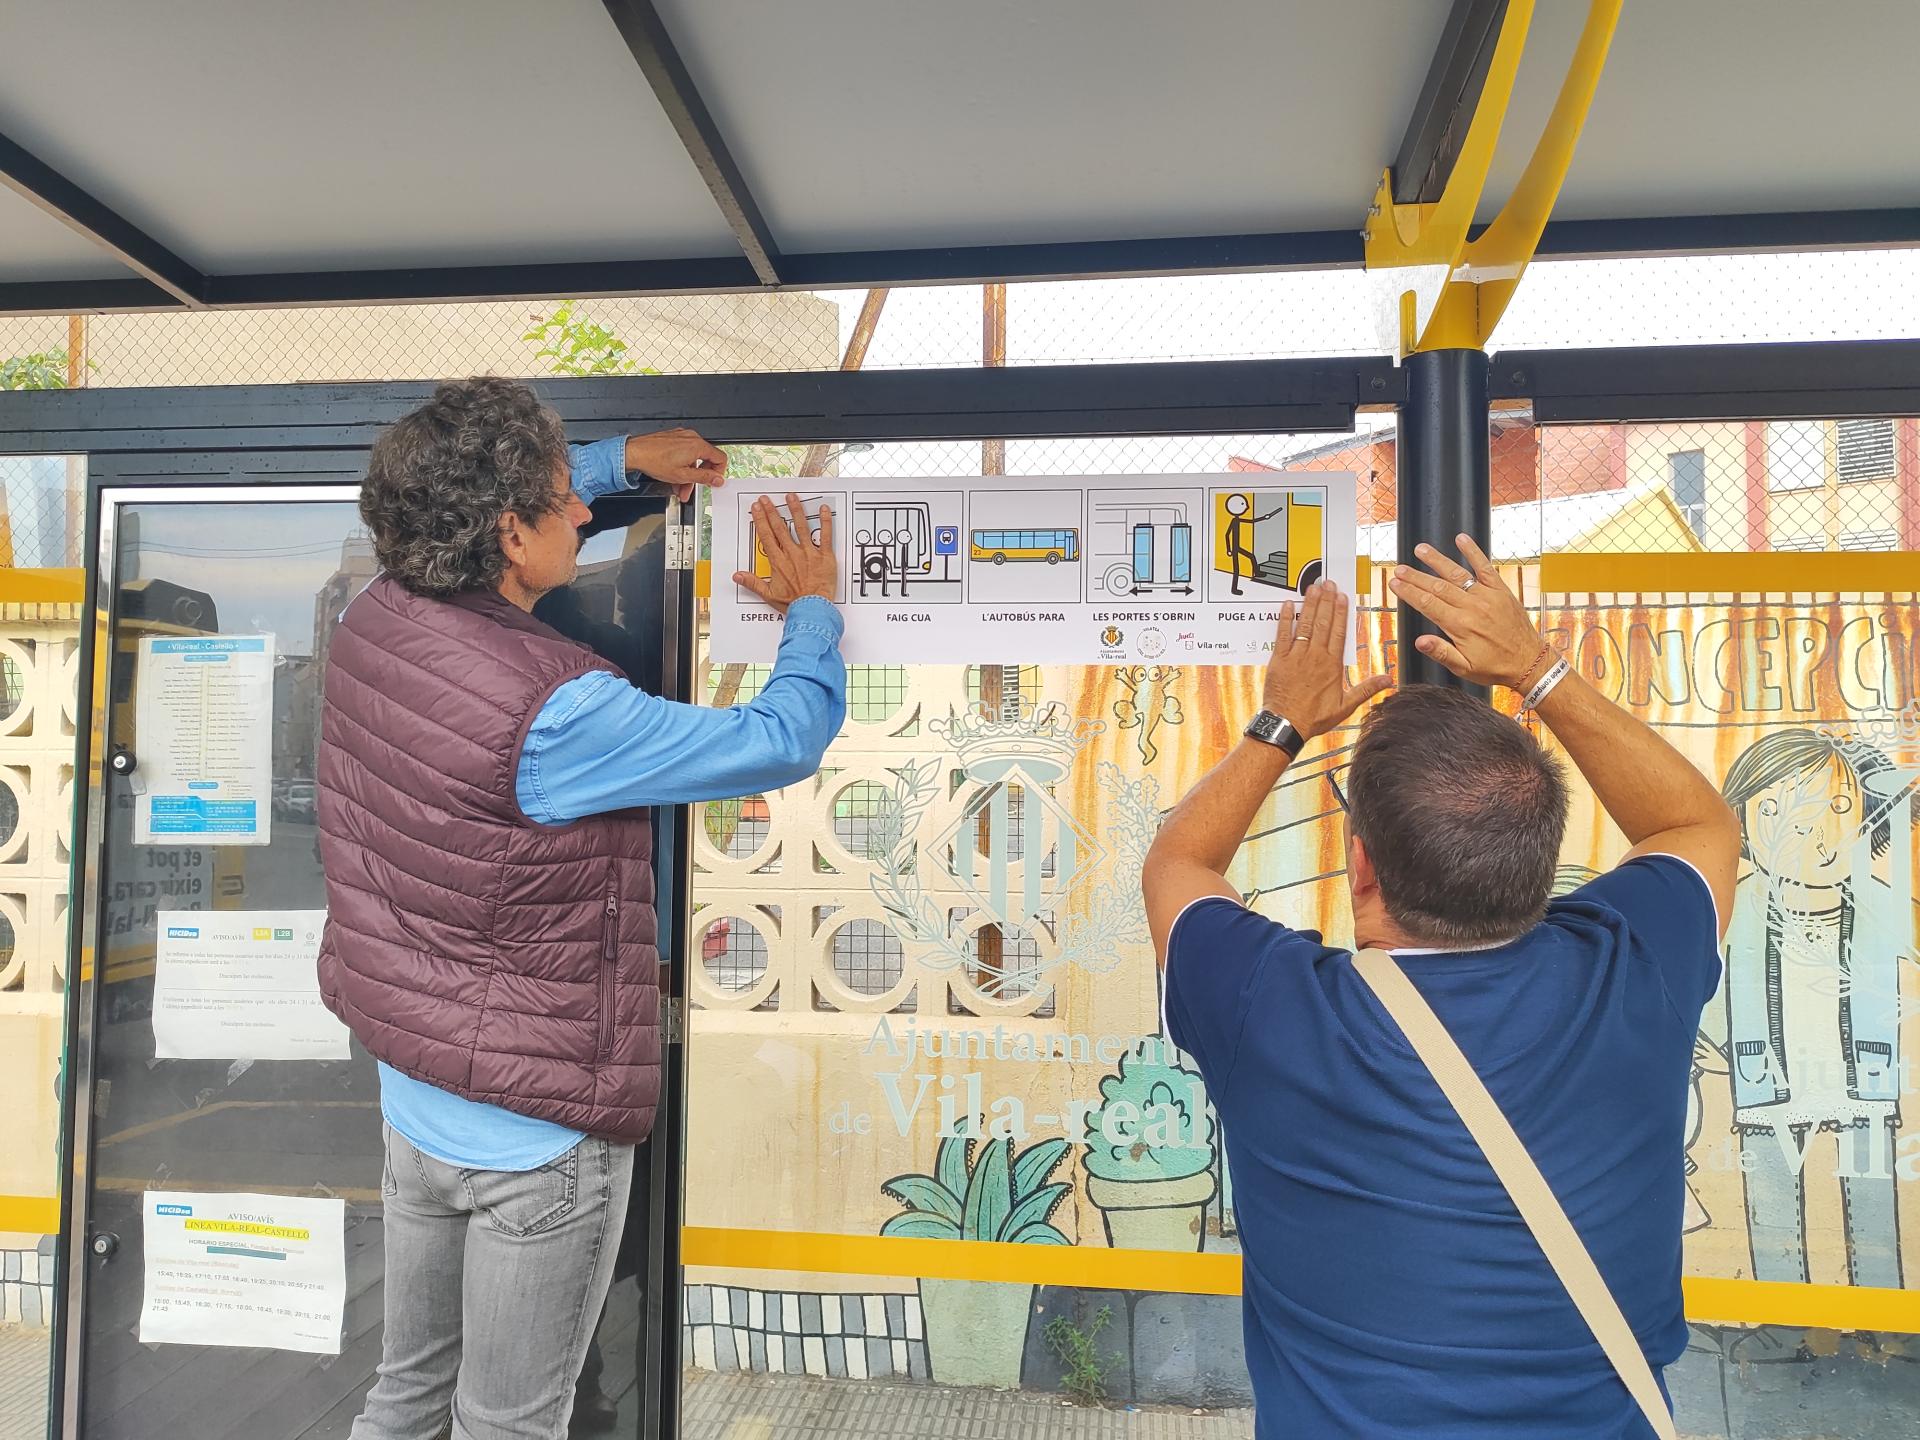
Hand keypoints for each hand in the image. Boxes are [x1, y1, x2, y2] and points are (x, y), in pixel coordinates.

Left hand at [625, 428, 727, 502]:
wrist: (635, 453)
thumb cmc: (654, 461)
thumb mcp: (683, 475)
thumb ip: (704, 478)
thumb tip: (717, 479)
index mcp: (697, 445)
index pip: (720, 458)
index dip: (718, 473)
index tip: (713, 481)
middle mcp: (691, 437)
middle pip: (705, 459)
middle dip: (699, 477)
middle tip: (693, 488)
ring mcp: (682, 436)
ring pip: (693, 458)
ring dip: (688, 474)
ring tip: (679, 486)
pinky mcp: (673, 438)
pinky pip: (684, 453)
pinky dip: (681, 465)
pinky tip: (674, 476)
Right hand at [734, 493, 837, 613]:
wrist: (812, 609)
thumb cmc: (793, 603)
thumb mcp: (769, 594)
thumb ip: (753, 582)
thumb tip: (737, 576)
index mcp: (779, 562)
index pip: (767, 536)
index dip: (761, 520)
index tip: (756, 509)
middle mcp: (792, 554)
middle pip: (780, 528)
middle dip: (772, 511)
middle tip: (766, 499)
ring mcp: (809, 553)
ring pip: (801, 527)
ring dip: (795, 510)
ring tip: (791, 497)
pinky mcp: (825, 556)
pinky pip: (826, 536)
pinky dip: (825, 521)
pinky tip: (824, 509)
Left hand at [1261, 581, 1390, 739]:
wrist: (1286, 724)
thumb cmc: (1314, 717)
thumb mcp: (1346, 705)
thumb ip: (1366, 689)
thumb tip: (1388, 680)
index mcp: (1332, 664)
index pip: (1339, 631)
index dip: (1341, 612)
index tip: (1343, 596)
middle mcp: (1315, 656)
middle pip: (1323, 622)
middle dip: (1327, 601)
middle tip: (1329, 583)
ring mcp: (1296, 655)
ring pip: (1305, 624)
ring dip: (1310, 604)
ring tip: (1314, 587)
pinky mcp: (1279, 659)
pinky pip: (1283, 634)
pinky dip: (1285, 619)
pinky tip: (1288, 605)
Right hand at [1387, 534, 1550, 690]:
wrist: (1529, 662)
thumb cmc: (1496, 667)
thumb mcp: (1465, 668)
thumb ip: (1441, 653)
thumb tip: (1420, 641)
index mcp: (1461, 626)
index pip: (1427, 604)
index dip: (1408, 592)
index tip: (1395, 583)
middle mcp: (1472, 607)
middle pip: (1437, 586)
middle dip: (1415, 576)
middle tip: (1399, 568)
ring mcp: (1487, 596)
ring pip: (1457, 573)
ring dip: (1436, 560)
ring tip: (1421, 550)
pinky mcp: (1500, 590)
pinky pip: (1485, 567)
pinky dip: (1473, 552)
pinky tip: (1461, 539)